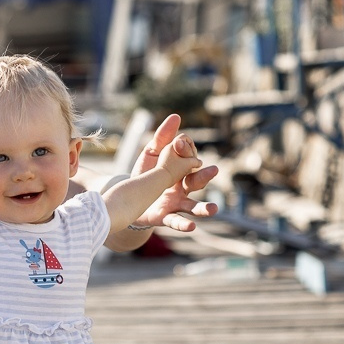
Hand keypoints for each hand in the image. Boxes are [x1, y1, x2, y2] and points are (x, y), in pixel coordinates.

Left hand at [133, 114, 218, 232]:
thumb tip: (176, 116)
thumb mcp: (151, 154)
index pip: (190, 160)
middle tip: (213, 170)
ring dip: (204, 208)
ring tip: (214, 209)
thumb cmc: (145, 175)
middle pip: (196, 182)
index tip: (179, 144)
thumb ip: (163, 138)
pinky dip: (184, 224)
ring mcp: (175, 203)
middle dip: (204, 176)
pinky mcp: (164, 216)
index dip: (186, 151)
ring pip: (193, 206)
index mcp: (181, 170)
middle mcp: (182, 187)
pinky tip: (192, 226)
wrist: (129, 199)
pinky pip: (176, 221)